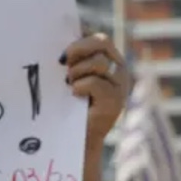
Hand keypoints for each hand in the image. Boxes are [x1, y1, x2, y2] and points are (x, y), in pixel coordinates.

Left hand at [63, 33, 129, 147]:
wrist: (76, 141)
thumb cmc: (68, 107)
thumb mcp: (69, 79)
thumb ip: (70, 62)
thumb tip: (60, 46)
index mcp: (109, 61)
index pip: (100, 39)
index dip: (80, 41)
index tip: (62, 53)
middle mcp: (119, 70)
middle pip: (102, 43)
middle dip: (77, 50)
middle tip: (63, 65)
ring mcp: (120, 85)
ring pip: (99, 62)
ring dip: (76, 72)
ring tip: (68, 85)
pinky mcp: (115, 101)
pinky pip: (95, 83)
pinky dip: (80, 86)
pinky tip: (74, 94)